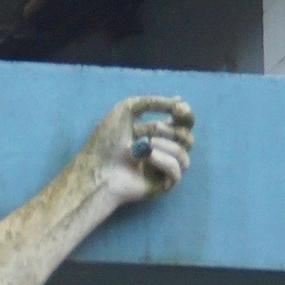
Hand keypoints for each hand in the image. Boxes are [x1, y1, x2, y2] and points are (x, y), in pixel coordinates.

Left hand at [85, 91, 192, 209]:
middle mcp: (161, 151)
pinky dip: (164, 161)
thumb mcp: (127, 109)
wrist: (97, 169)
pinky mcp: (162, 184)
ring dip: (167, 145)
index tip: (179, 108)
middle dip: (174, 129)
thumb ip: (154, 102)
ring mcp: (162, 169)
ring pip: (184, 154)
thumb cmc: (106, 140)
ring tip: (147, 144)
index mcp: (155, 133)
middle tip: (156, 128)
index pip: (182, 124)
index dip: (185, 115)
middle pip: (187, 138)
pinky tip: (148, 157)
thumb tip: (181, 100)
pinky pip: (177, 171)